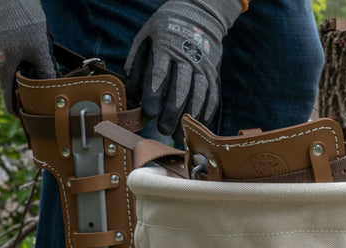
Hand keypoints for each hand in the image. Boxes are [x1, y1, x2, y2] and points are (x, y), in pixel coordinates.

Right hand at [0, 0, 56, 114]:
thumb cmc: (22, 21)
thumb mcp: (39, 49)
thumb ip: (46, 70)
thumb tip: (54, 89)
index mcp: (4, 72)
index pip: (10, 104)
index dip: (23, 115)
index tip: (38, 120)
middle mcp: (0, 68)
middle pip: (16, 93)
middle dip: (32, 99)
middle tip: (50, 104)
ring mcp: (2, 57)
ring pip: (18, 79)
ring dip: (33, 84)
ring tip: (50, 85)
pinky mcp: (7, 48)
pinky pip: (19, 67)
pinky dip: (30, 71)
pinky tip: (44, 67)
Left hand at [125, 0, 242, 136]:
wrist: (198, 15)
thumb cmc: (166, 30)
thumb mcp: (145, 38)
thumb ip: (136, 65)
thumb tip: (131, 94)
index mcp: (166, 46)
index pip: (159, 74)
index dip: (154, 95)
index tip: (149, 113)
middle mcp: (187, 56)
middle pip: (181, 88)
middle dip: (172, 112)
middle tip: (163, 129)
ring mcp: (203, 66)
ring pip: (198, 95)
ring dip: (189, 117)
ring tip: (179, 134)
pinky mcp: (213, 73)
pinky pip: (212, 96)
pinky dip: (205, 113)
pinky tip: (196, 125)